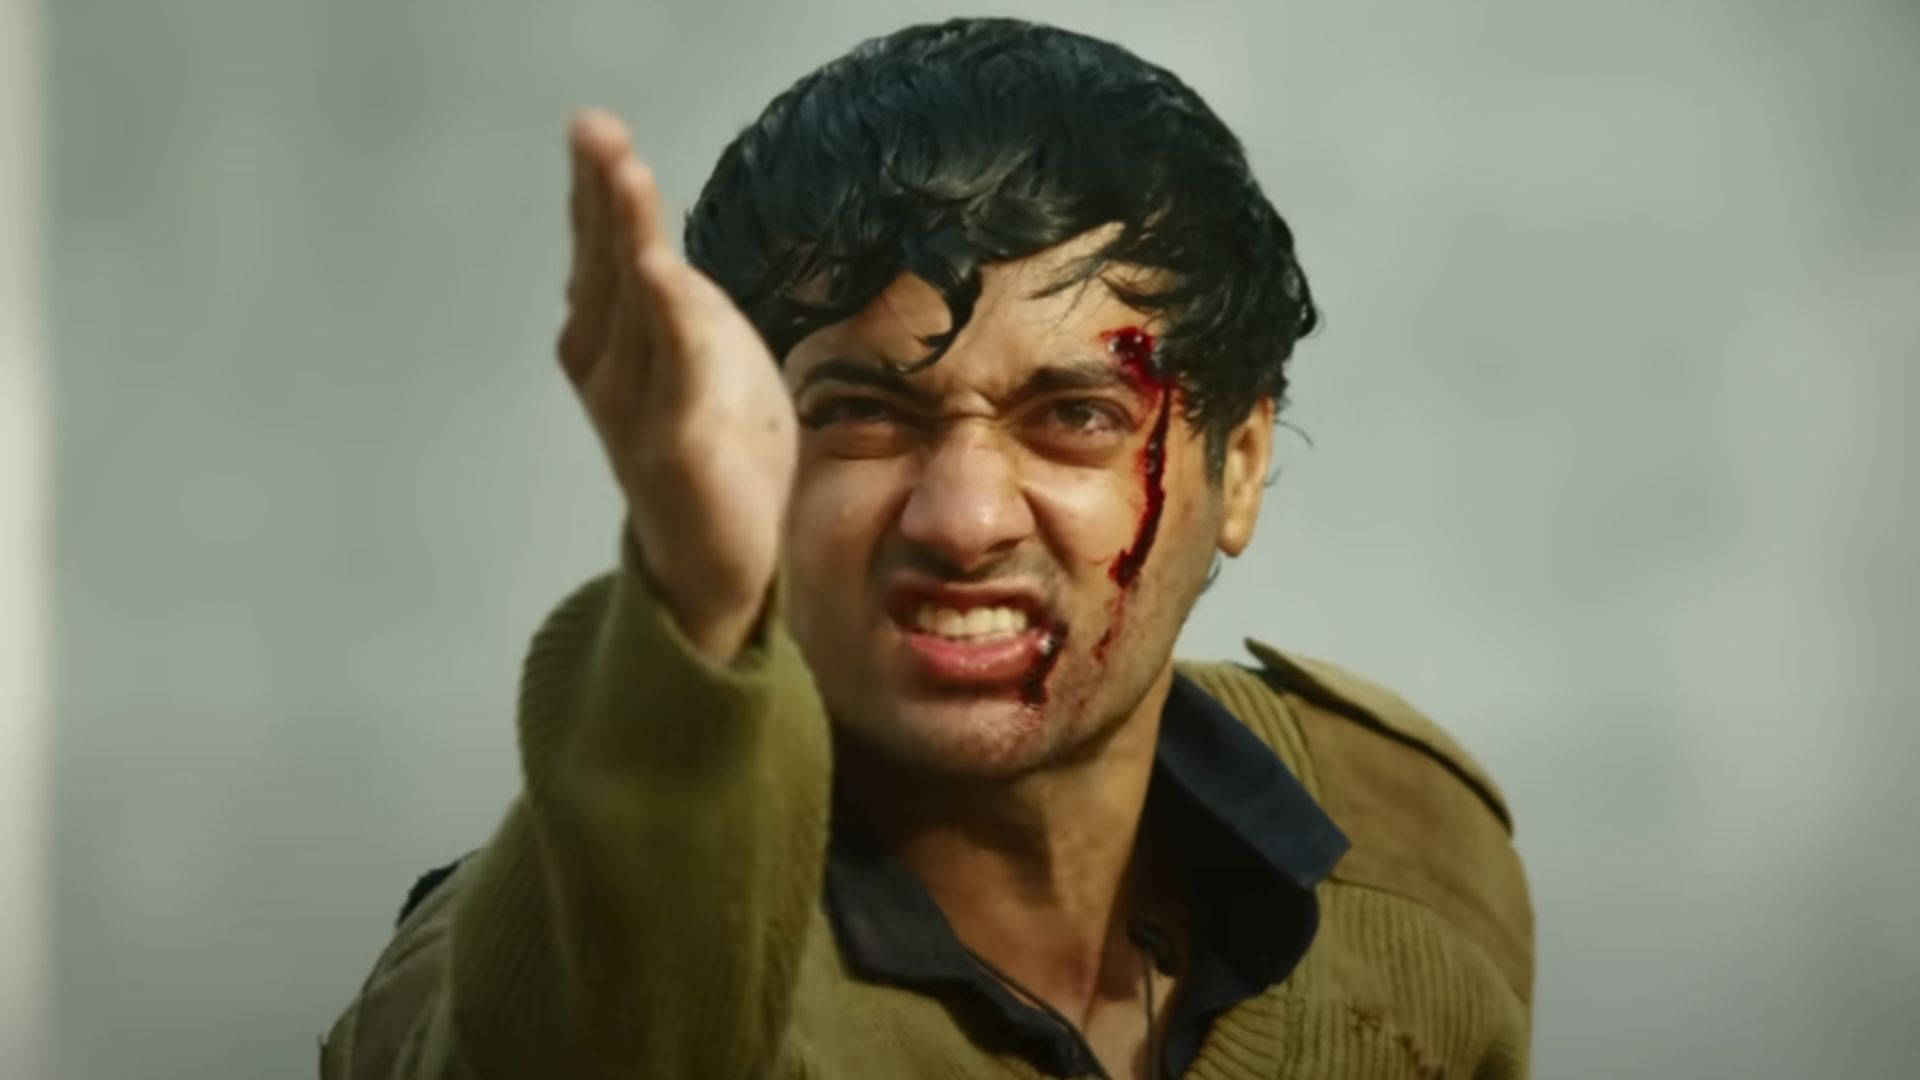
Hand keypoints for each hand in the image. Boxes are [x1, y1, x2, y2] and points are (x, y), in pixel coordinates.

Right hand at [557, 110, 796, 659]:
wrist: (724, 559)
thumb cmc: (719, 448)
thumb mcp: (702, 353)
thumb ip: (677, 300)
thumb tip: (652, 243)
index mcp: (610, 342)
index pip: (602, 254)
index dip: (598, 193)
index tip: (594, 130)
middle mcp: (604, 368)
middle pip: (604, 268)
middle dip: (602, 197)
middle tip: (596, 131)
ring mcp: (633, 407)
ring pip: (632, 307)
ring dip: (627, 236)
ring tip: (625, 175)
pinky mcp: (673, 444)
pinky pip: (670, 370)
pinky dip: (665, 317)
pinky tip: (658, 269)